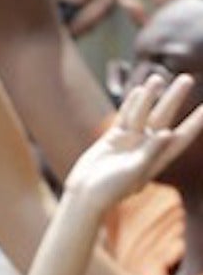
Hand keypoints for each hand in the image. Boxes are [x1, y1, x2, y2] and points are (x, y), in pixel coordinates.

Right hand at [62, 73, 202, 209]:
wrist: (83, 197)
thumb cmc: (109, 191)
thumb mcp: (133, 172)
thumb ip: (151, 152)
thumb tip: (168, 133)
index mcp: (157, 159)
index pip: (182, 137)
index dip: (196, 122)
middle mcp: (145, 148)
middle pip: (163, 118)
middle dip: (174, 99)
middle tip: (186, 79)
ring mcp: (129, 143)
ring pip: (143, 114)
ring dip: (150, 96)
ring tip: (157, 77)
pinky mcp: (112, 140)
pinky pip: (124, 118)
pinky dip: (131, 104)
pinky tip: (138, 90)